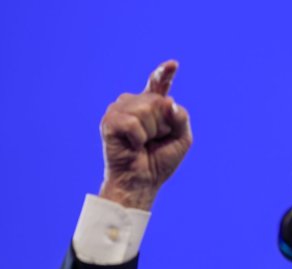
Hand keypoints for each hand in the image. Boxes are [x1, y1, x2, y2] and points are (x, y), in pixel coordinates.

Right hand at [98, 60, 192, 209]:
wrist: (142, 181)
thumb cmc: (160, 161)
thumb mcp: (182, 139)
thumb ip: (181, 117)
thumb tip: (168, 102)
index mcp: (152, 106)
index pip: (158, 85)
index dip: (164, 74)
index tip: (173, 65)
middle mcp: (134, 103)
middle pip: (157, 101)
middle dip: (162, 125)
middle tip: (153, 141)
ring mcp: (119, 109)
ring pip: (145, 109)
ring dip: (150, 132)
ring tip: (141, 143)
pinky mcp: (109, 120)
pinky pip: (133, 122)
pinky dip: (138, 137)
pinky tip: (132, 145)